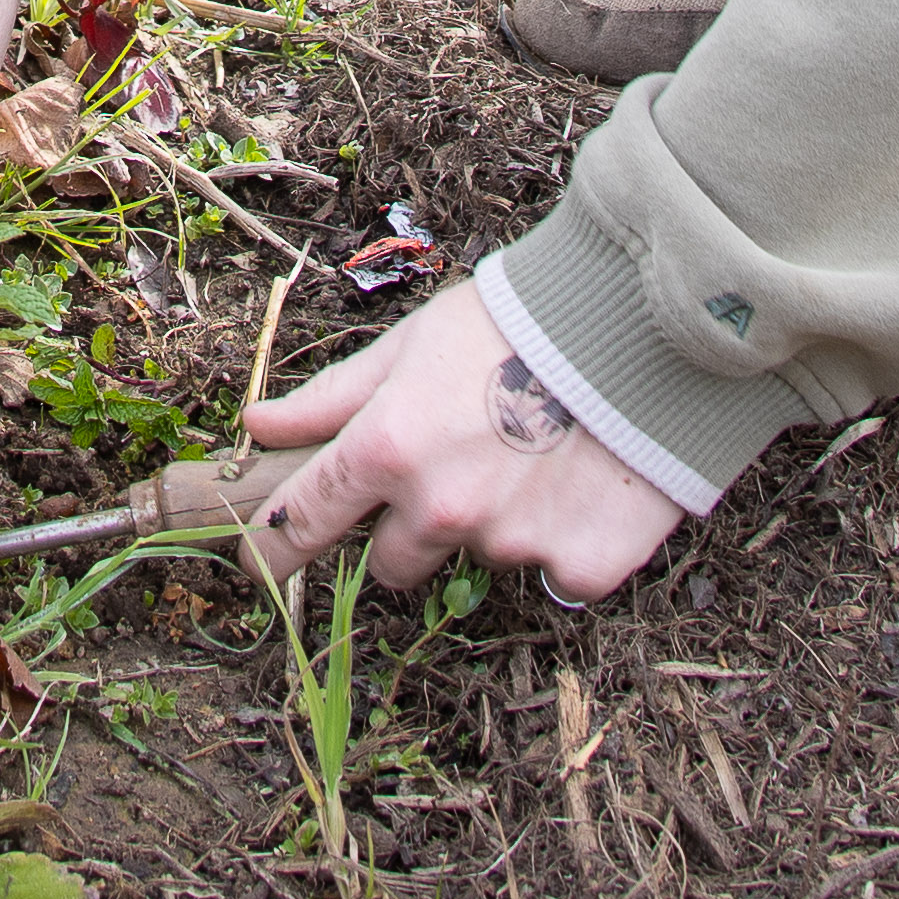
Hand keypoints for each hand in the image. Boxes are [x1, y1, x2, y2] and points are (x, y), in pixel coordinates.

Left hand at [237, 278, 683, 600]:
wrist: (641, 322)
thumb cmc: (516, 321)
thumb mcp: (409, 346)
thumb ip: (332, 398)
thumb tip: (258, 428)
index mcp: (385, 449)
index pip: (302, 523)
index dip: (272, 550)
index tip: (258, 567)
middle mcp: (439, 508)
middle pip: (392, 564)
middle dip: (411, 529)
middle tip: (458, 469)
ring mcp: (511, 544)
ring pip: (480, 558)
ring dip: (495, 524)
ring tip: (539, 453)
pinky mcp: (580, 567)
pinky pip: (556, 577)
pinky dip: (565, 542)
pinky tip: (586, 484)